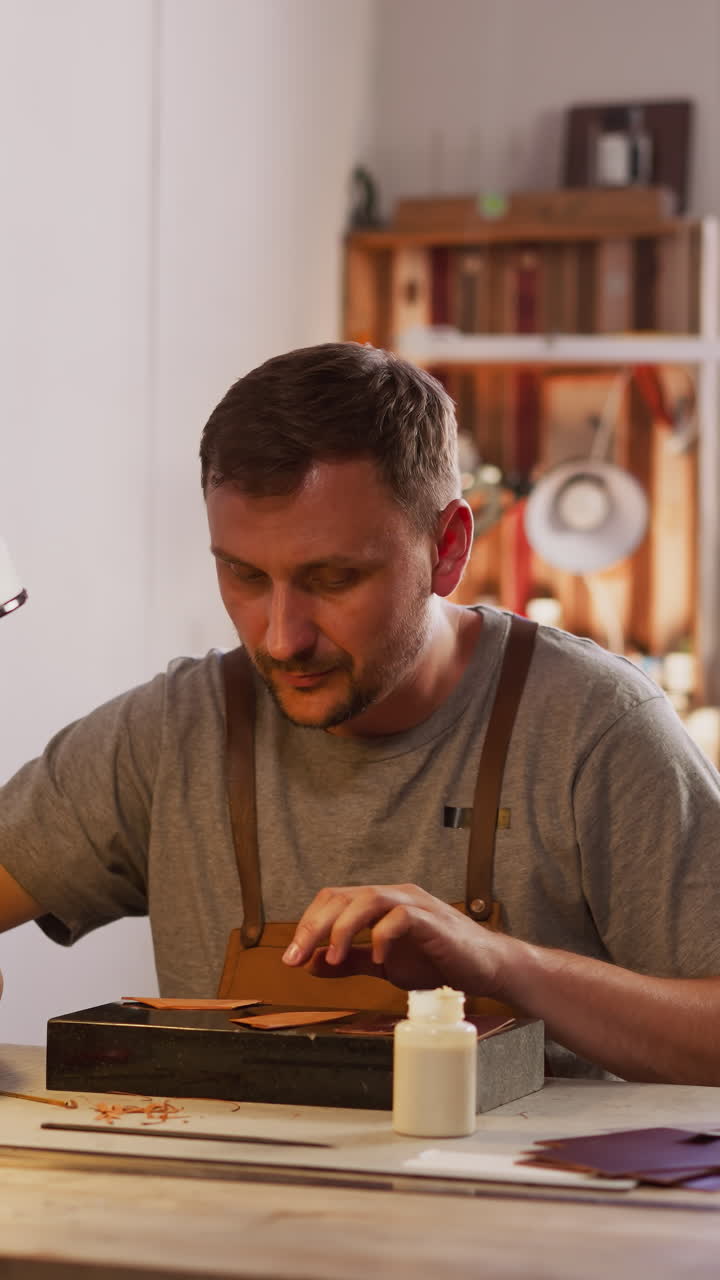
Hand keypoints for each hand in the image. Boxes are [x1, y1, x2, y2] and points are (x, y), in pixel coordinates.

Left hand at [282, 883, 505, 994]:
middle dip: (315, 927)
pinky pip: (401, 917)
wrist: (483, 968)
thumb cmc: (437, 961)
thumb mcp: (383, 964)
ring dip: (344, 928)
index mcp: (379, 903)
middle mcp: (394, 896)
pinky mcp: (432, 920)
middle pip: (343, 896)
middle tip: (298, 958)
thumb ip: (351, 961)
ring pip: (368, 899)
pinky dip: (383, 937)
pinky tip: (379, 960)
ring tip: (335, 957)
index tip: (292, 957)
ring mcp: (414, 904)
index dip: (308, 925)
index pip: (333, 899)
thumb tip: (312, 964)